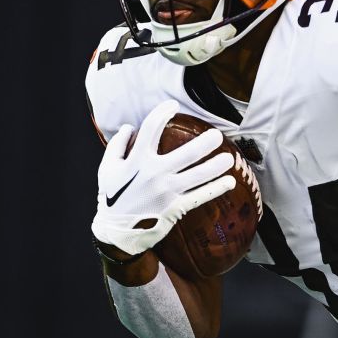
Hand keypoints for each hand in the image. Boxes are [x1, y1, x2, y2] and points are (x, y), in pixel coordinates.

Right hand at [91, 99, 236, 255]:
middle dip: (204, 144)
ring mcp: (166, 192)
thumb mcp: (107, 169)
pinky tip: (229, 182)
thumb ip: (117, 146)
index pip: (151, 129)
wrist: (116, 232)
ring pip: (197, 177)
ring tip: (230, 158)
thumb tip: (129, 127)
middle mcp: (154, 174)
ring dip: (215, 167)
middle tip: (217, 135)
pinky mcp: (174, 207)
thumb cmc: (111, 197)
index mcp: (136, 161)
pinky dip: (215, 189)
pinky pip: (199, 197)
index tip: (173, 105)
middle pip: (185, 155)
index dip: (162, 113)